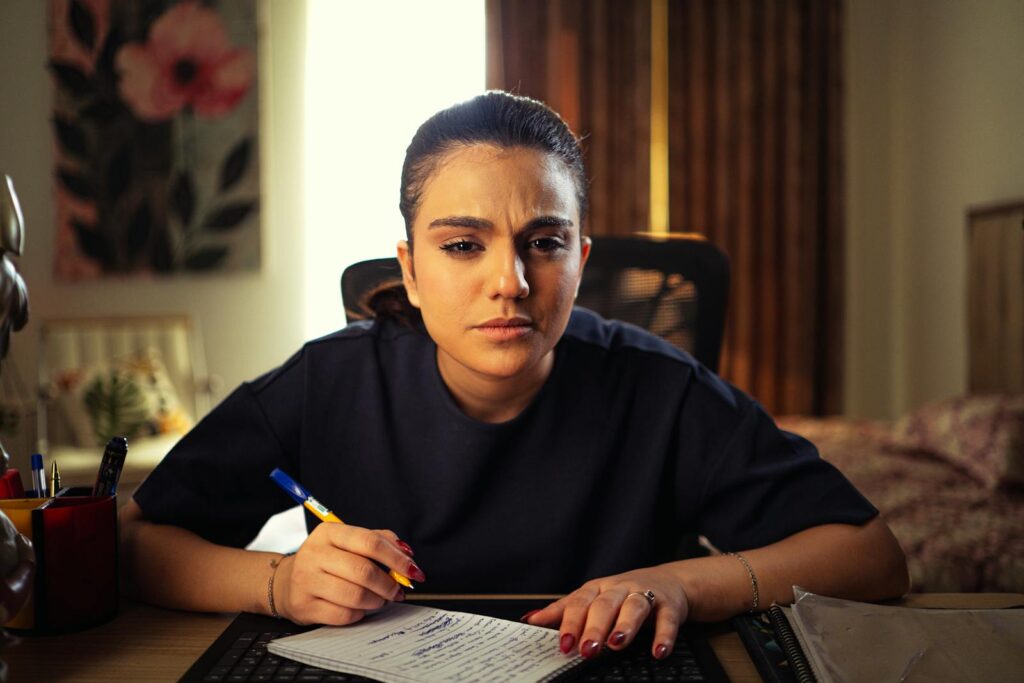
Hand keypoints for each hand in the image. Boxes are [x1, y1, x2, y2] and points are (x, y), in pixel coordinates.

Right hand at [272, 523, 424, 625]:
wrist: (286, 582)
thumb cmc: (327, 561)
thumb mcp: (348, 542)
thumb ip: (379, 541)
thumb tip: (406, 554)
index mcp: (329, 533)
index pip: (370, 542)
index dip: (397, 558)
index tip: (413, 571)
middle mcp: (314, 554)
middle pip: (364, 571)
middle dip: (389, 584)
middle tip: (397, 591)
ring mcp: (306, 581)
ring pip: (355, 596)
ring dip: (376, 601)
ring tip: (380, 599)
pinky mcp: (304, 606)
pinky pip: (344, 615)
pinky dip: (360, 614)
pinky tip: (360, 608)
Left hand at [524, 565, 688, 659]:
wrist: (668, 582)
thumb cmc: (622, 594)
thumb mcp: (592, 599)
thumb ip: (563, 610)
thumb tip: (530, 619)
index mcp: (597, 589)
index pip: (579, 603)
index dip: (569, 622)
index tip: (562, 644)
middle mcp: (619, 589)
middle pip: (604, 606)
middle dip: (594, 628)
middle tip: (586, 650)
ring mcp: (645, 595)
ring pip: (634, 607)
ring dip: (625, 626)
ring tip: (617, 644)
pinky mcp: (669, 605)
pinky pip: (666, 620)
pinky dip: (664, 636)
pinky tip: (658, 652)